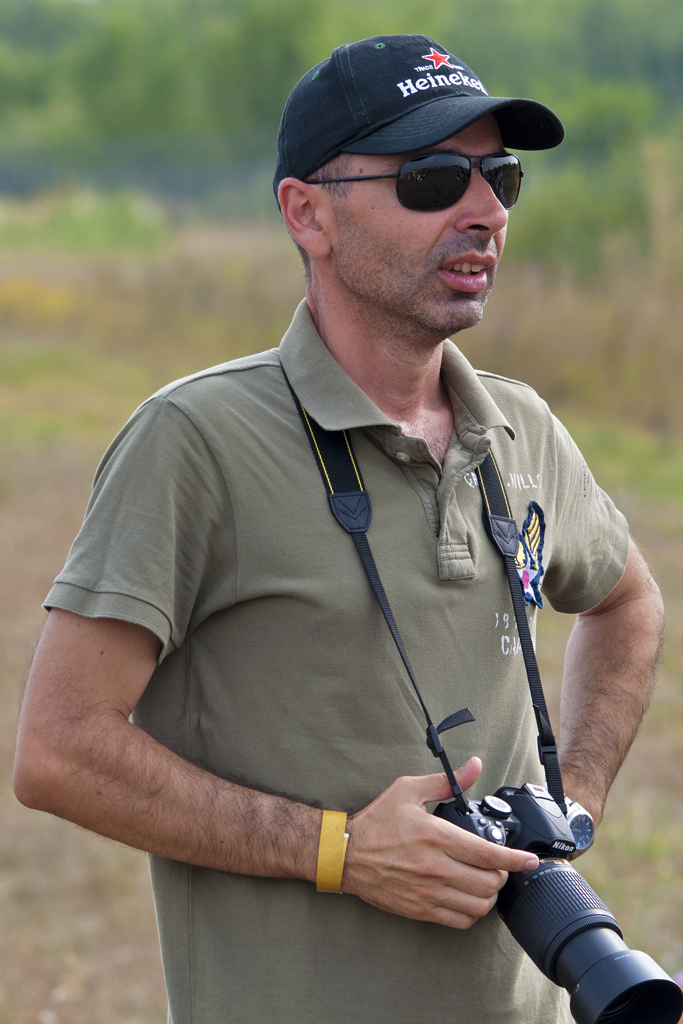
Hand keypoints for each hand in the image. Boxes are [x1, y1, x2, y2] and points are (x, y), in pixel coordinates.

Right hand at [342, 758, 538, 928]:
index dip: (515, 859)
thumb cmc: (377, 822)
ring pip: (477, 906)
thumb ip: (446, 781)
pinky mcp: (419, 910)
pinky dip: (472, 913)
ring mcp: (427, 892)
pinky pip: (459, 921)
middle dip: (502, 876)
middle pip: (488, 883)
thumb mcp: (408, 790)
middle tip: (498, 866)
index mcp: (435, 836)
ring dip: (489, 896)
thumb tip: (474, 766)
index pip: (486, 854)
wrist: (344, 854)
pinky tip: (468, 899)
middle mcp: (434, 867)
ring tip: (485, 883)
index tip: (529, 860)